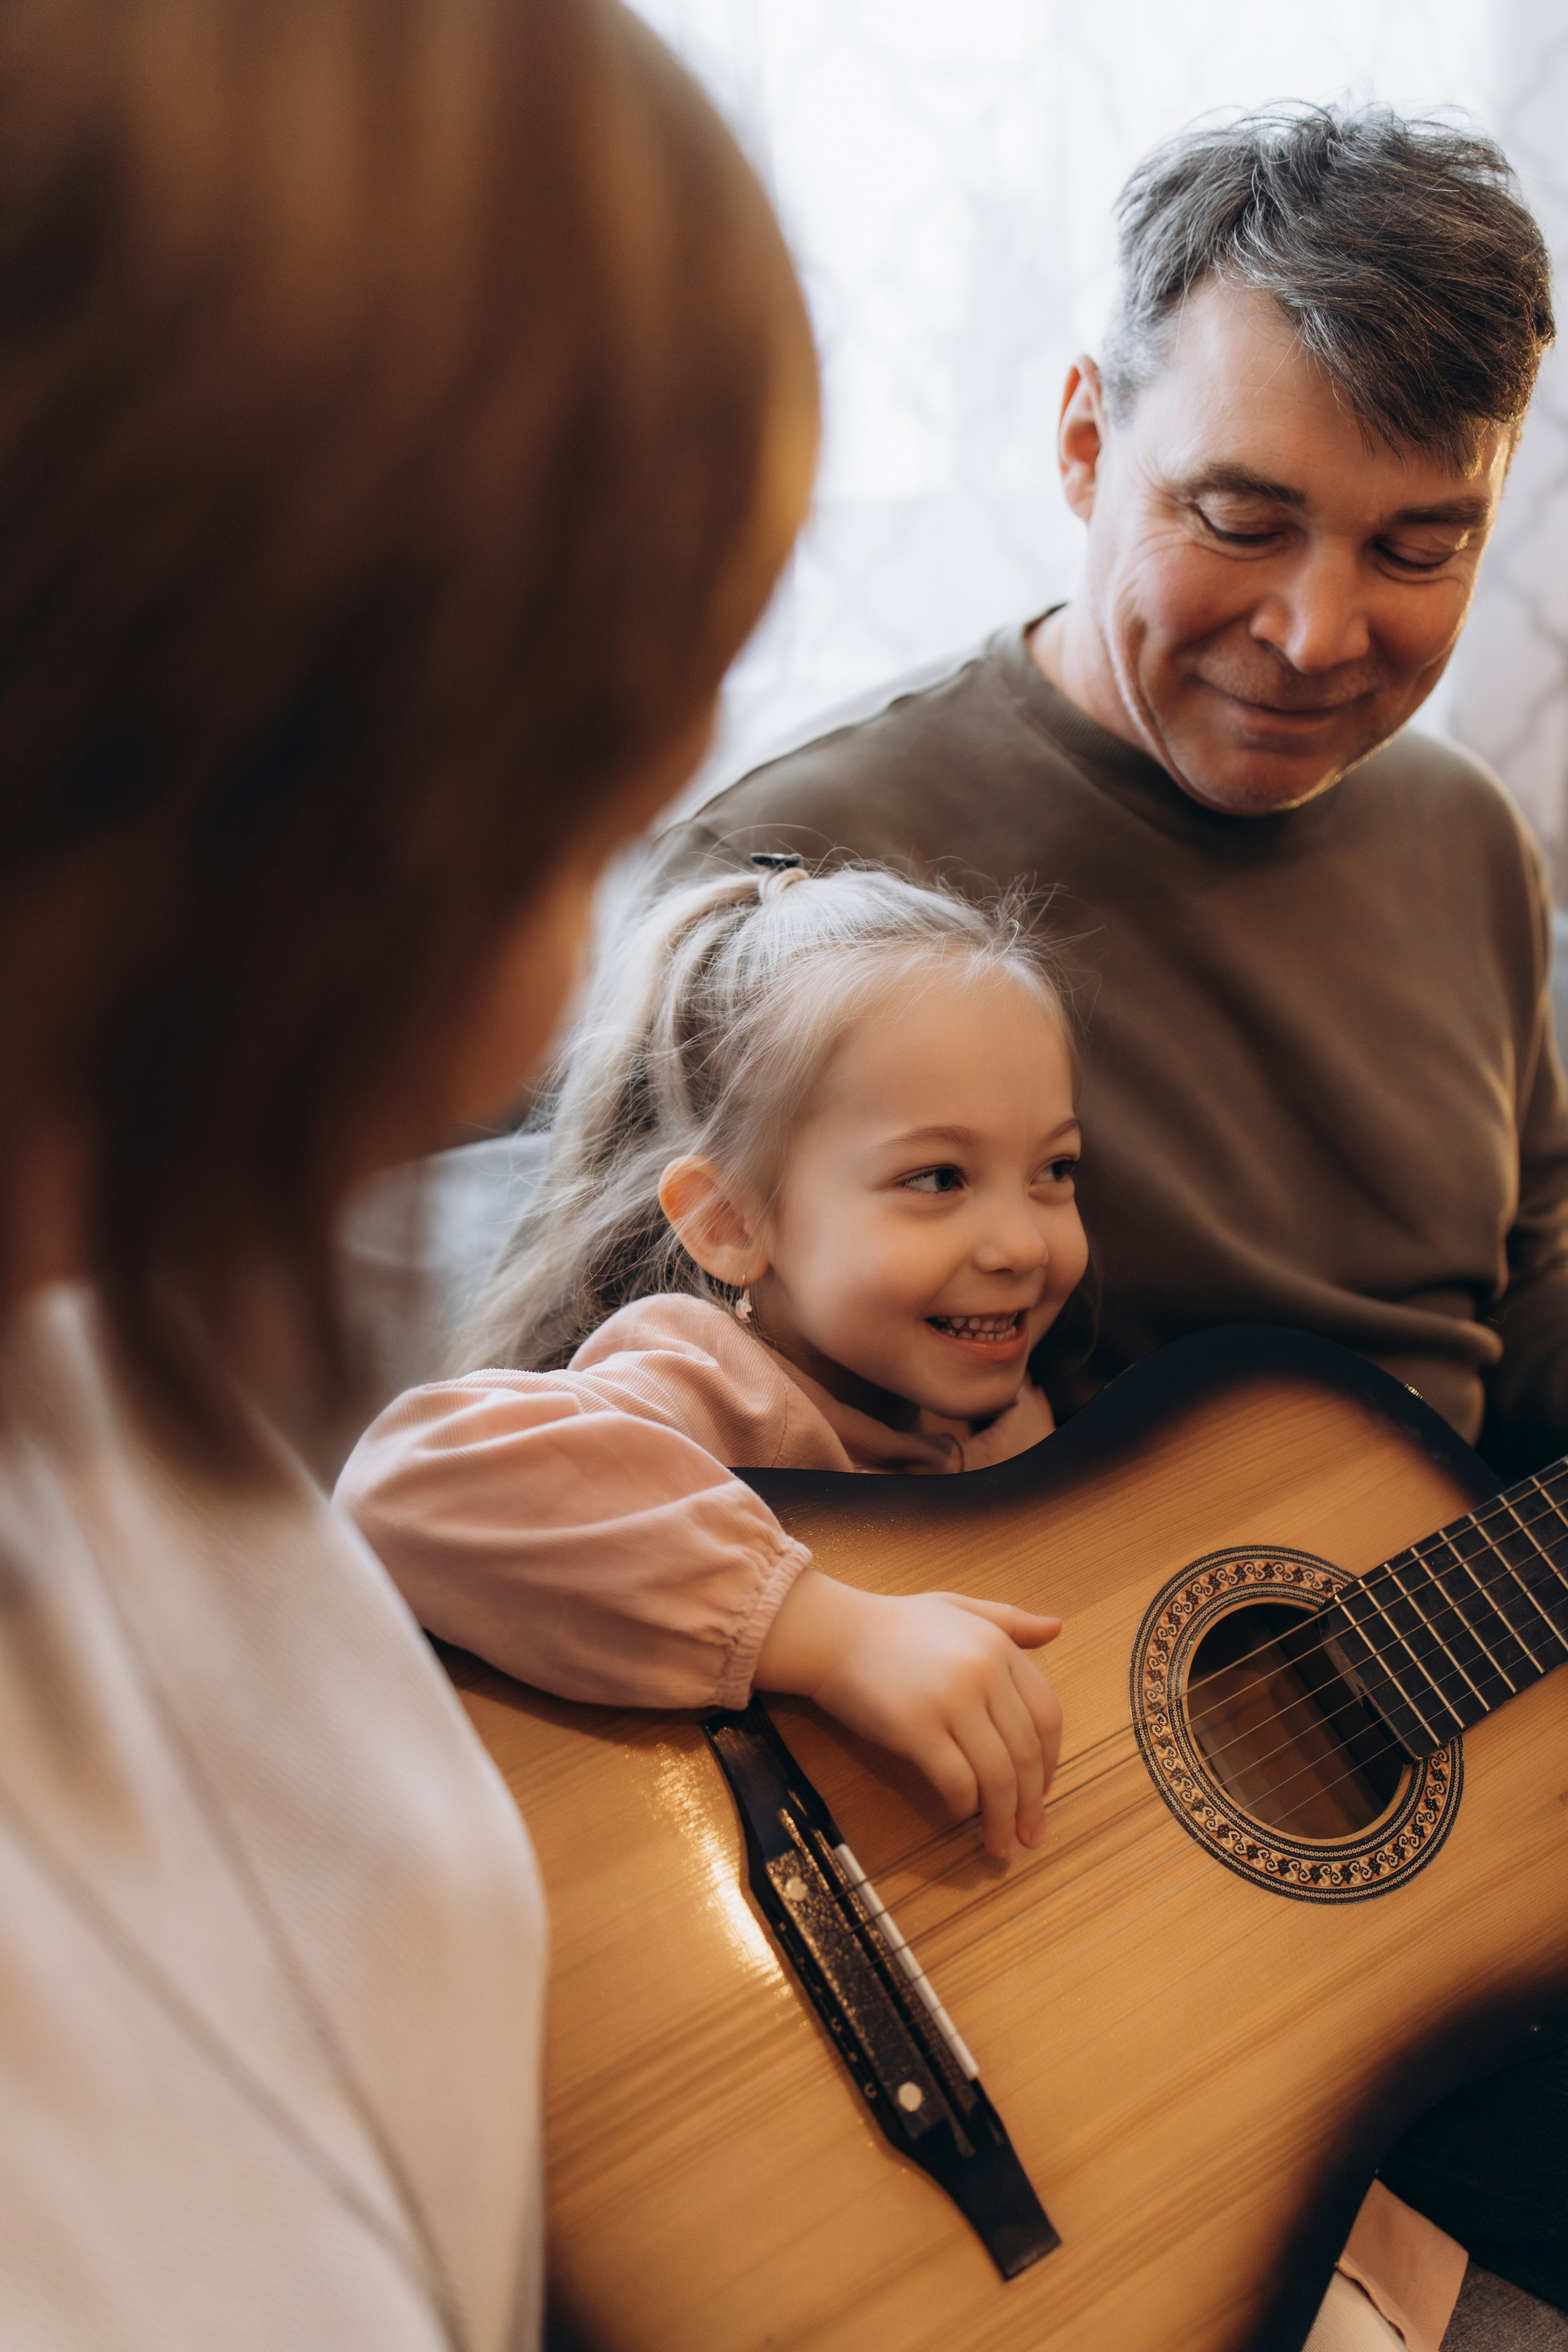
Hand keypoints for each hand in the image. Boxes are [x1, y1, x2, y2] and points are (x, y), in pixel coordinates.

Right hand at [755, 1569, 1062, 1859]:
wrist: (833, 1632)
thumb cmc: (895, 1625)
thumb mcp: (959, 1608)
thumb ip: (1010, 1622)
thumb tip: (1056, 1628)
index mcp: (999, 1647)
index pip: (1047, 1717)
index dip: (1050, 1762)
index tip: (1043, 1791)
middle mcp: (983, 1671)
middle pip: (1025, 1754)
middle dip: (1031, 1804)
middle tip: (1030, 1836)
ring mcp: (951, 1700)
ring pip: (996, 1776)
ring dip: (1002, 1819)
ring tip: (1000, 1845)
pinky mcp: (916, 1727)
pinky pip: (956, 1781)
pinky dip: (963, 1807)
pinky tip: (959, 1815)